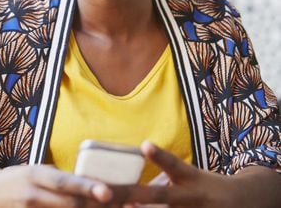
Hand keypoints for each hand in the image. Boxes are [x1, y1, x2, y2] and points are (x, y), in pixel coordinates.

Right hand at [0, 164, 116, 207]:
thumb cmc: (15, 181)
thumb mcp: (35, 171)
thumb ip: (60, 179)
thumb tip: (94, 185)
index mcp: (35, 174)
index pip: (65, 181)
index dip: (87, 187)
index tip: (108, 192)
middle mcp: (32, 195)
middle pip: (70, 205)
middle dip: (96, 206)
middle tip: (123, 206)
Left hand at [113, 141, 234, 207]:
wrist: (241, 204)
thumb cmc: (201, 187)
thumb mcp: (185, 176)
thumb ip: (159, 173)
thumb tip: (121, 176)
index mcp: (189, 178)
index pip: (174, 164)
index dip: (160, 156)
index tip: (146, 145)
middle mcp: (191, 197)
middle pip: (158, 195)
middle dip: (129, 194)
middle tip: (105, 191)